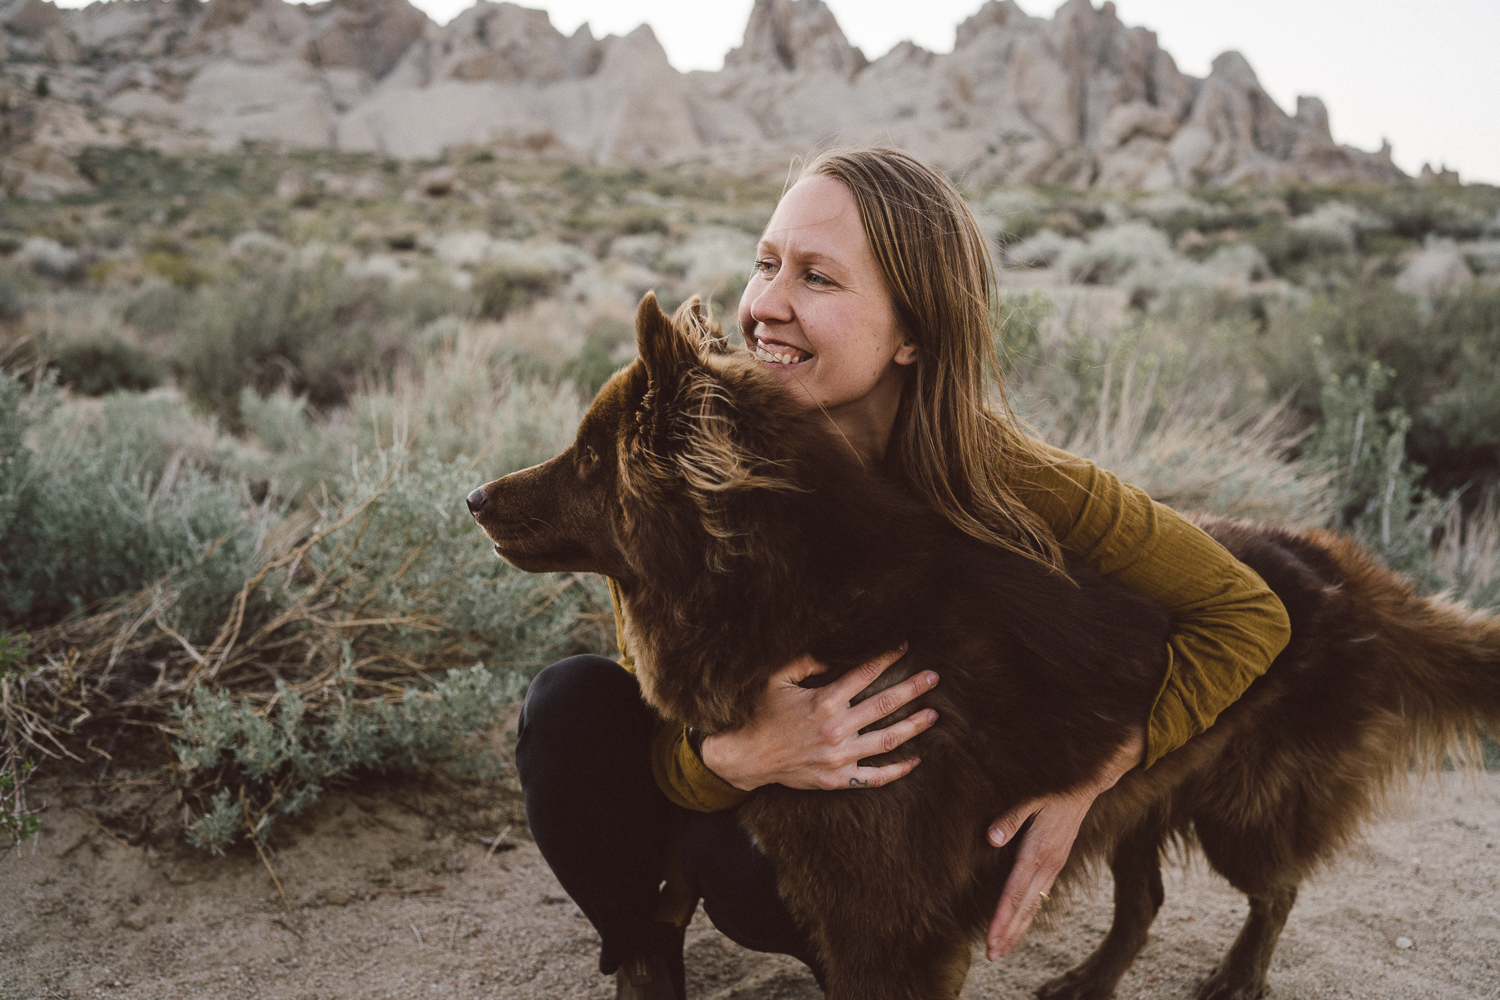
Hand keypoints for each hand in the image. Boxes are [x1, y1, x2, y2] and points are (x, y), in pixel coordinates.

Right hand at [699, 644, 938, 791]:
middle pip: (884, 704)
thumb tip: (835, 652)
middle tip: (934, 678)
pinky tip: (915, 760)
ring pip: (888, 740)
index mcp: (824, 700)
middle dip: (912, 688)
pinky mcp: (838, 778)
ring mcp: (839, 756)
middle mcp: (836, 728)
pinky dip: (897, 770)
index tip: (903, 647)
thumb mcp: (777, 679)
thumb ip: (806, 661)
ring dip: (914, 725)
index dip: (886, 657)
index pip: (865, 674)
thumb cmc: (762, 714)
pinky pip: (875, 777)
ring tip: (933, 714)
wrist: (749, 757)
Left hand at [983, 727, 1144, 960]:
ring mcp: (1055, 865)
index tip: (990, 941)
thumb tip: (991, 837)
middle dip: (1008, 933)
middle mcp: (1049, 864)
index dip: (1001, 919)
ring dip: (1018, 929)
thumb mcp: (1032, 795)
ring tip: (1001, 950)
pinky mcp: (1057, 862)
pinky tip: (1020, 925)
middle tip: (991, 956)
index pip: (1015, 893)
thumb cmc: (1055, 786)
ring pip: (1035, 905)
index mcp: (1039, 851)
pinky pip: (1041, 895)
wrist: (1089, 781)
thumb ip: (1012, 816)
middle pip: (1025, 907)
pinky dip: (1029, 914)